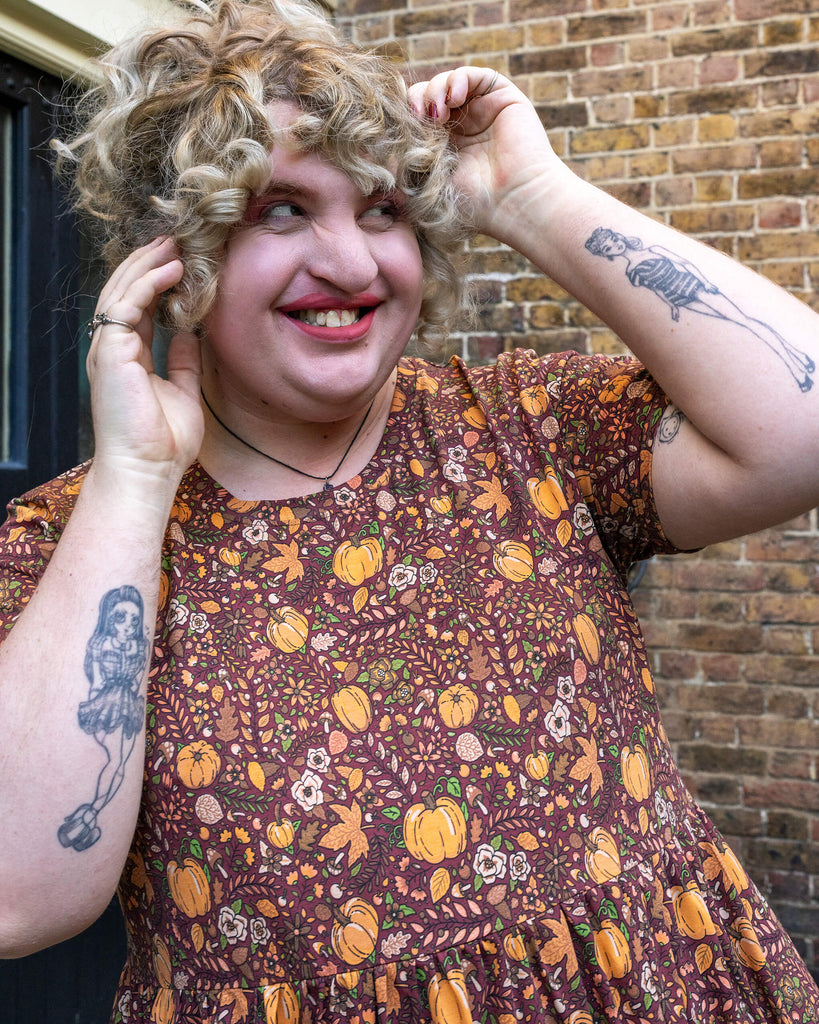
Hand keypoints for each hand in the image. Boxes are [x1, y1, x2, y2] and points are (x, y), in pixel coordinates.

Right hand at [87, 237, 202, 489]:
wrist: (147, 470)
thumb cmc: (163, 442)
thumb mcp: (182, 391)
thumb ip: (183, 360)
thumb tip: (190, 332)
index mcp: (128, 358)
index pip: (137, 307)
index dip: (155, 282)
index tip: (178, 261)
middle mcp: (113, 349)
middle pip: (125, 292)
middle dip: (148, 263)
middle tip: (174, 239)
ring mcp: (107, 349)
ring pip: (122, 291)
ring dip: (148, 264)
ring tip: (173, 243)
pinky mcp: (110, 352)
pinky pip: (127, 305)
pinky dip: (149, 283)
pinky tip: (171, 269)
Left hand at [408, 67, 559, 238]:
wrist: (512, 202)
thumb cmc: (473, 204)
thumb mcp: (426, 183)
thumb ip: (403, 162)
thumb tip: (374, 147)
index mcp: (445, 147)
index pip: (417, 117)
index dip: (406, 115)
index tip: (401, 127)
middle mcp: (464, 127)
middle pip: (428, 96)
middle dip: (417, 100)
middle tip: (417, 115)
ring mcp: (483, 111)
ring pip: (448, 83)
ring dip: (435, 89)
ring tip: (437, 110)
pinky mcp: (503, 98)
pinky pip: (474, 75)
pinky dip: (458, 79)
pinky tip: (453, 97)